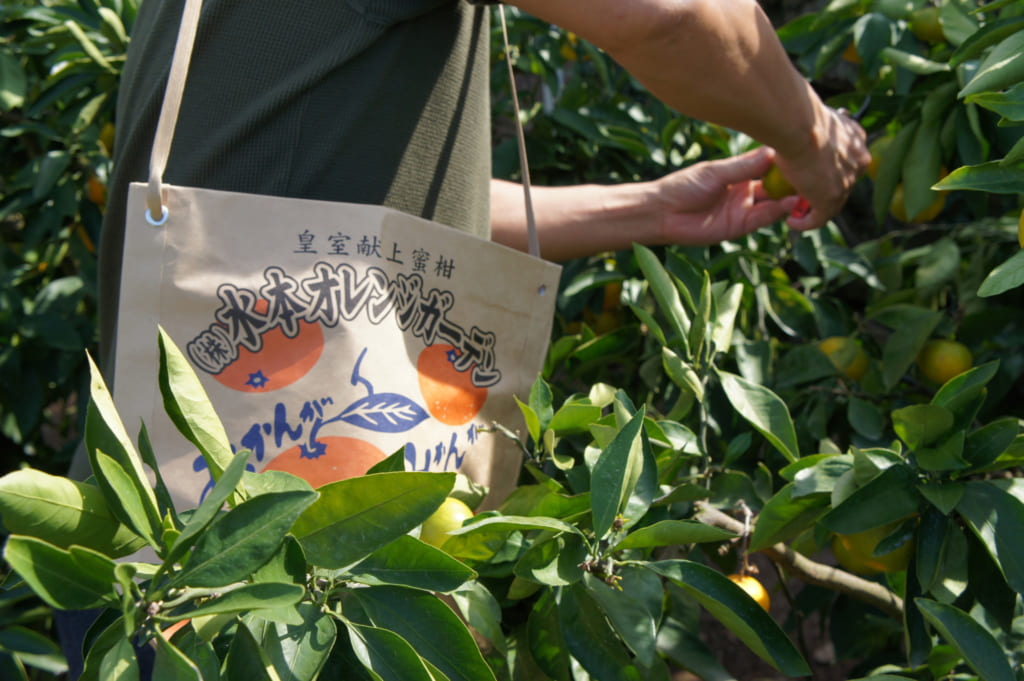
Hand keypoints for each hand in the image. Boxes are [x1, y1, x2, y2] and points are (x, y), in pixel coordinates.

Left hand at [653, 147, 800, 244]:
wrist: (663, 213)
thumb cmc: (683, 186)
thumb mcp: (715, 173)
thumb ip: (743, 166)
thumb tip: (771, 151)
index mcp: (739, 172)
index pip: (770, 165)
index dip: (787, 161)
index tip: (805, 151)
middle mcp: (746, 189)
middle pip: (778, 185)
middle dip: (795, 182)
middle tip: (813, 175)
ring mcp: (744, 208)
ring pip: (775, 203)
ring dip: (791, 198)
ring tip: (804, 191)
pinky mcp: (740, 226)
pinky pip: (764, 219)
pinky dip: (778, 213)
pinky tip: (789, 204)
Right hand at [774, 105, 870, 230]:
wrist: (800, 124)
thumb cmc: (801, 113)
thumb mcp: (814, 114)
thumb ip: (814, 122)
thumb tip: (798, 115)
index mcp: (857, 139)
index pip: (846, 160)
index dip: (829, 169)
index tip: (812, 173)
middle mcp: (859, 161)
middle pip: (842, 182)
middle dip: (823, 190)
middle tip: (801, 195)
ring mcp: (847, 182)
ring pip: (832, 201)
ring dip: (814, 208)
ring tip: (795, 212)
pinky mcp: (831, 199)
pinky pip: (819, 219)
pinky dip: (805, 223)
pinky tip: (791, 222)